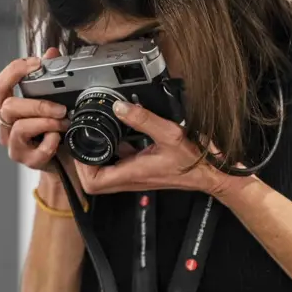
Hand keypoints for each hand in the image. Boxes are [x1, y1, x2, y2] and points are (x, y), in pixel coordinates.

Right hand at [0, 49, 68, 171]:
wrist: (63, 161)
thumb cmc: (52, 127)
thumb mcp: (51, 99)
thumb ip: (49, 74)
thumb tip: (52, 52)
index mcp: (7, 107)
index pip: (0, 85)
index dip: (15, 71)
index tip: (36, 64)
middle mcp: (6, 125)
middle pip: (8, 107)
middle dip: (37, 103)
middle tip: (60, 106)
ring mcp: (15, 145)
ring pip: (19, 128)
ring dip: (45, 122)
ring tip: (63, 122)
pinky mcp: (27, 161)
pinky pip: (37, 151)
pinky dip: (51, 143)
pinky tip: (59, 139)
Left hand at [72, 101, 234, 198]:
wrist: (210, 173)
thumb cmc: (193, 161)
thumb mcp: (169, 134)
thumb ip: (143, 119)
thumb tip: (119, 107)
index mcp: (132, 174)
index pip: (92, 183)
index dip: (81, 168)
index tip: (82, 148)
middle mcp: (130, 179)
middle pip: (92, 181)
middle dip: (84, 162)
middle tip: (84, 140)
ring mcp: (135, 176)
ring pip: (104, 173)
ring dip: (97, 156)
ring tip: (96, 134)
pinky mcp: (141, 170)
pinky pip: (118, 164)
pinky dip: (113, 151)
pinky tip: (119, 134)